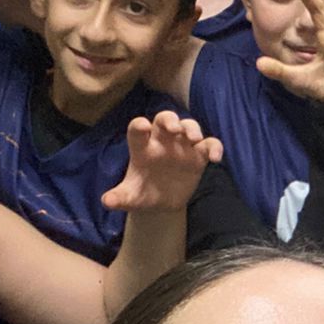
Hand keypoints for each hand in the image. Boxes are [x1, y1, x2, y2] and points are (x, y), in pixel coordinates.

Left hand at [103, 113, 220, 211]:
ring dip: (192, 129)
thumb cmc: (143, 194)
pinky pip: (209, 144)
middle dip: (170, 120)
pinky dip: (215, 147)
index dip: (139, 126)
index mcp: (142, 147)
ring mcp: (182, 146)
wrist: (162, 203)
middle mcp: (162, 141)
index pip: (138, 130)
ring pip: (188, 126)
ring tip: (195, 139)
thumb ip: (119, 197)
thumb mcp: (130, 198)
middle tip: (175, 128)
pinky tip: (216, 158)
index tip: (143, 127)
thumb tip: (107, 201)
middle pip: (165, 119)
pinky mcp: (198, 156)